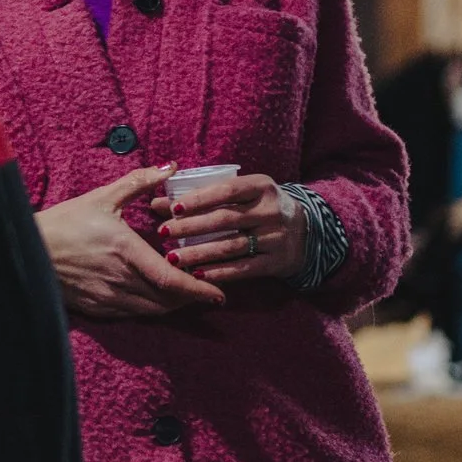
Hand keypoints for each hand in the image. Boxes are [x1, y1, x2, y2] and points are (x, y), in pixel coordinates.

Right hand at [37, 168, 224, 320]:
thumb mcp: (102, 198)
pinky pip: (132, 314)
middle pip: (168, 301)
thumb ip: (139, 183)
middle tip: (206, 290)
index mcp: (127, 251)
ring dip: (172, 305)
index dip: (199, 290)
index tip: (219, 294)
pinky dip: (149, 308)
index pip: (172, 280)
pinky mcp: (97, 307)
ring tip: (184, 294)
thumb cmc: (64, 222)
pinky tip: (153, 298)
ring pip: (152, 311)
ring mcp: (108, 297)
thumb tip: (169, 167)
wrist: (26, 248)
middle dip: (190, 298)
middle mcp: (121, 279)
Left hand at [152, 174, 306, 283]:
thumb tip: (156, 202)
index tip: (173, 207)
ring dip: (199, 253)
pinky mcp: (277, 262)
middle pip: (225, 219)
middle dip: (191, 227)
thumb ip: (202, 197)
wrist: (306, 232)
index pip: (227, 190)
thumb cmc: (259, 207)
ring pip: (231, 247)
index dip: (199, 199)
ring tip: (173, 258)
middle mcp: (271, 210)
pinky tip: (197, 275)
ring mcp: (276, 237)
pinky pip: (243, 269)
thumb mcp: (241, 195)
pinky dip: (219, 272)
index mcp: (261, 186)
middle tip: (164, 233)